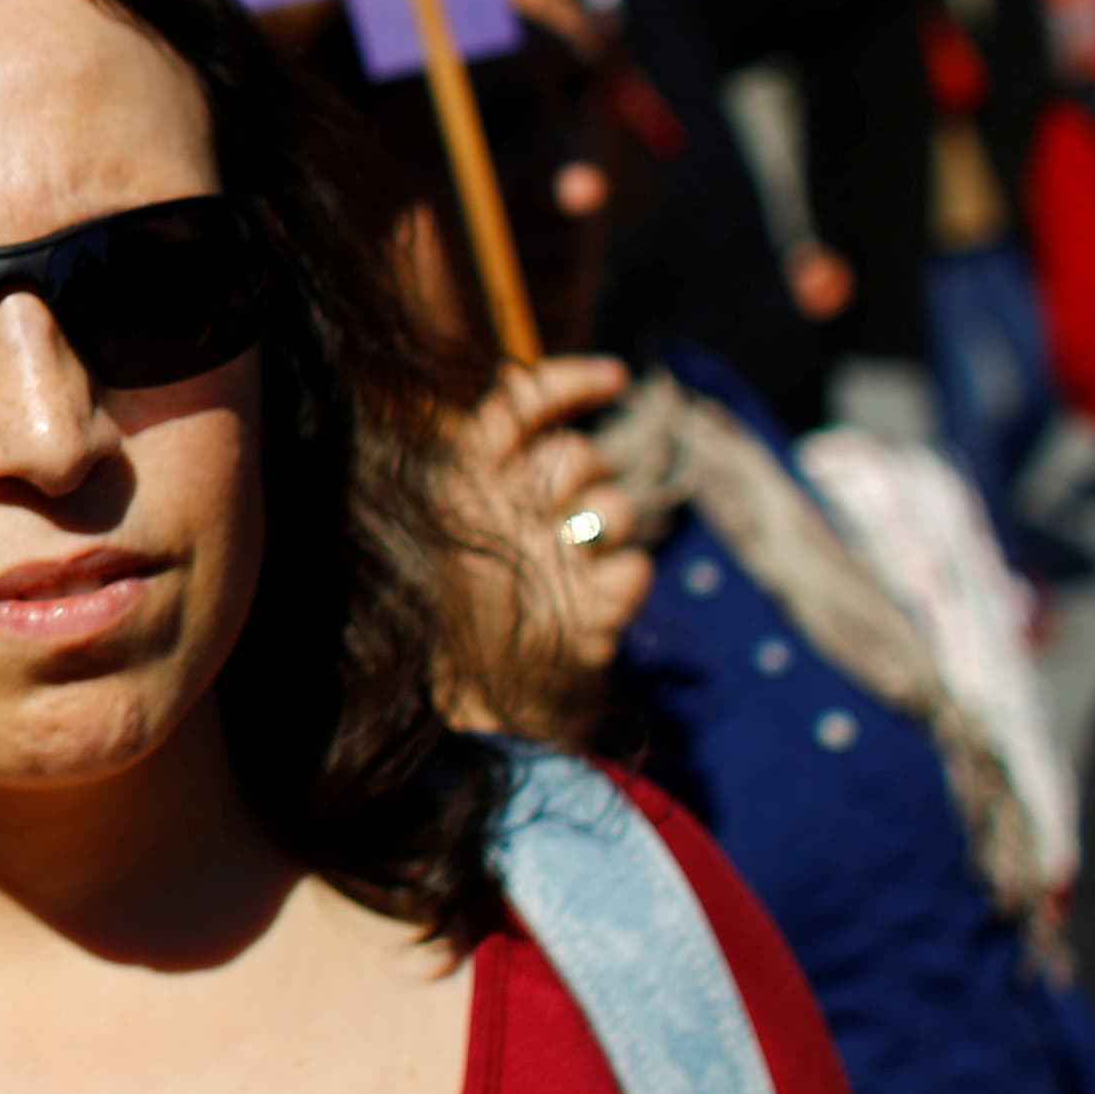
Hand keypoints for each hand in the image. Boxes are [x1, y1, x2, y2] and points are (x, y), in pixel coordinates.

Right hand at [437, 356, 656, 737]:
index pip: (514, 408)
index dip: (569, 382)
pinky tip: (599, 607)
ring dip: (615, 534)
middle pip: (575, 458)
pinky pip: (637, 570)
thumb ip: (503, 472)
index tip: (618, 377)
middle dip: (593, 478)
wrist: (481, 716)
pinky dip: (628, 587)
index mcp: (458, 488)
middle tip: (580, 517)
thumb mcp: (469, 528)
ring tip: (584, 568)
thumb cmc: (480, 613)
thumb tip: (561, 406)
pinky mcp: (583, 614)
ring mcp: (538, 564)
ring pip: (616, 508)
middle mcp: (494, 517)